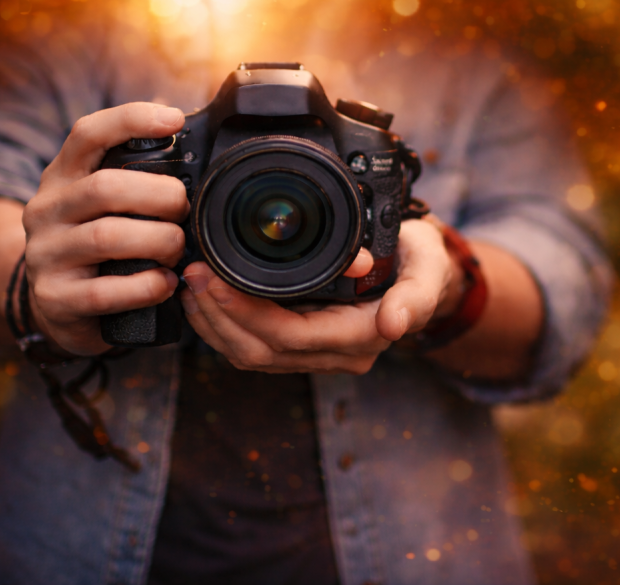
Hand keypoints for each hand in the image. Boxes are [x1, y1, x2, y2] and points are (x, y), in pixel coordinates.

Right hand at [21, 103, 188, 354]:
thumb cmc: (100, 244)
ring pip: (106, 236)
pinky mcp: (53, 298)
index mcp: (64, 177)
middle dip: (160, 196)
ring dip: (158, 242)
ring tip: (177, 249)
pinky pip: (105, 291)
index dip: (131, 120)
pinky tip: (166, 283)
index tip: (175, 120)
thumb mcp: (109, 205)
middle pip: (105, 187)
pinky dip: (146, 287)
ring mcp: (46, 254)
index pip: (88, 134)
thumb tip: (193, 142)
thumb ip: (138, 177)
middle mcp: (47, 210)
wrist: (57, 304)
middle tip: (184, 210)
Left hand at [180, 218, 459, 373]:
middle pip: (260, 352)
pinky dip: (225, 325)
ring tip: (191, 283)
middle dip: (218, 316)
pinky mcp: (302, 346)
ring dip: (214, 323)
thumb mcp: (428, 267)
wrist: (423, 275)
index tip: (215, 279)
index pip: (289, 337)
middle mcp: (339, 355)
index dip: (246, 313)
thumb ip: (416, 295)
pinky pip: (255, 348)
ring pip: (251, 355)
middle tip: (192, 274)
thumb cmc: (422, 263)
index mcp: (363, 338)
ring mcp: (319, 355)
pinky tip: (208, 297)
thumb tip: (394, 326)